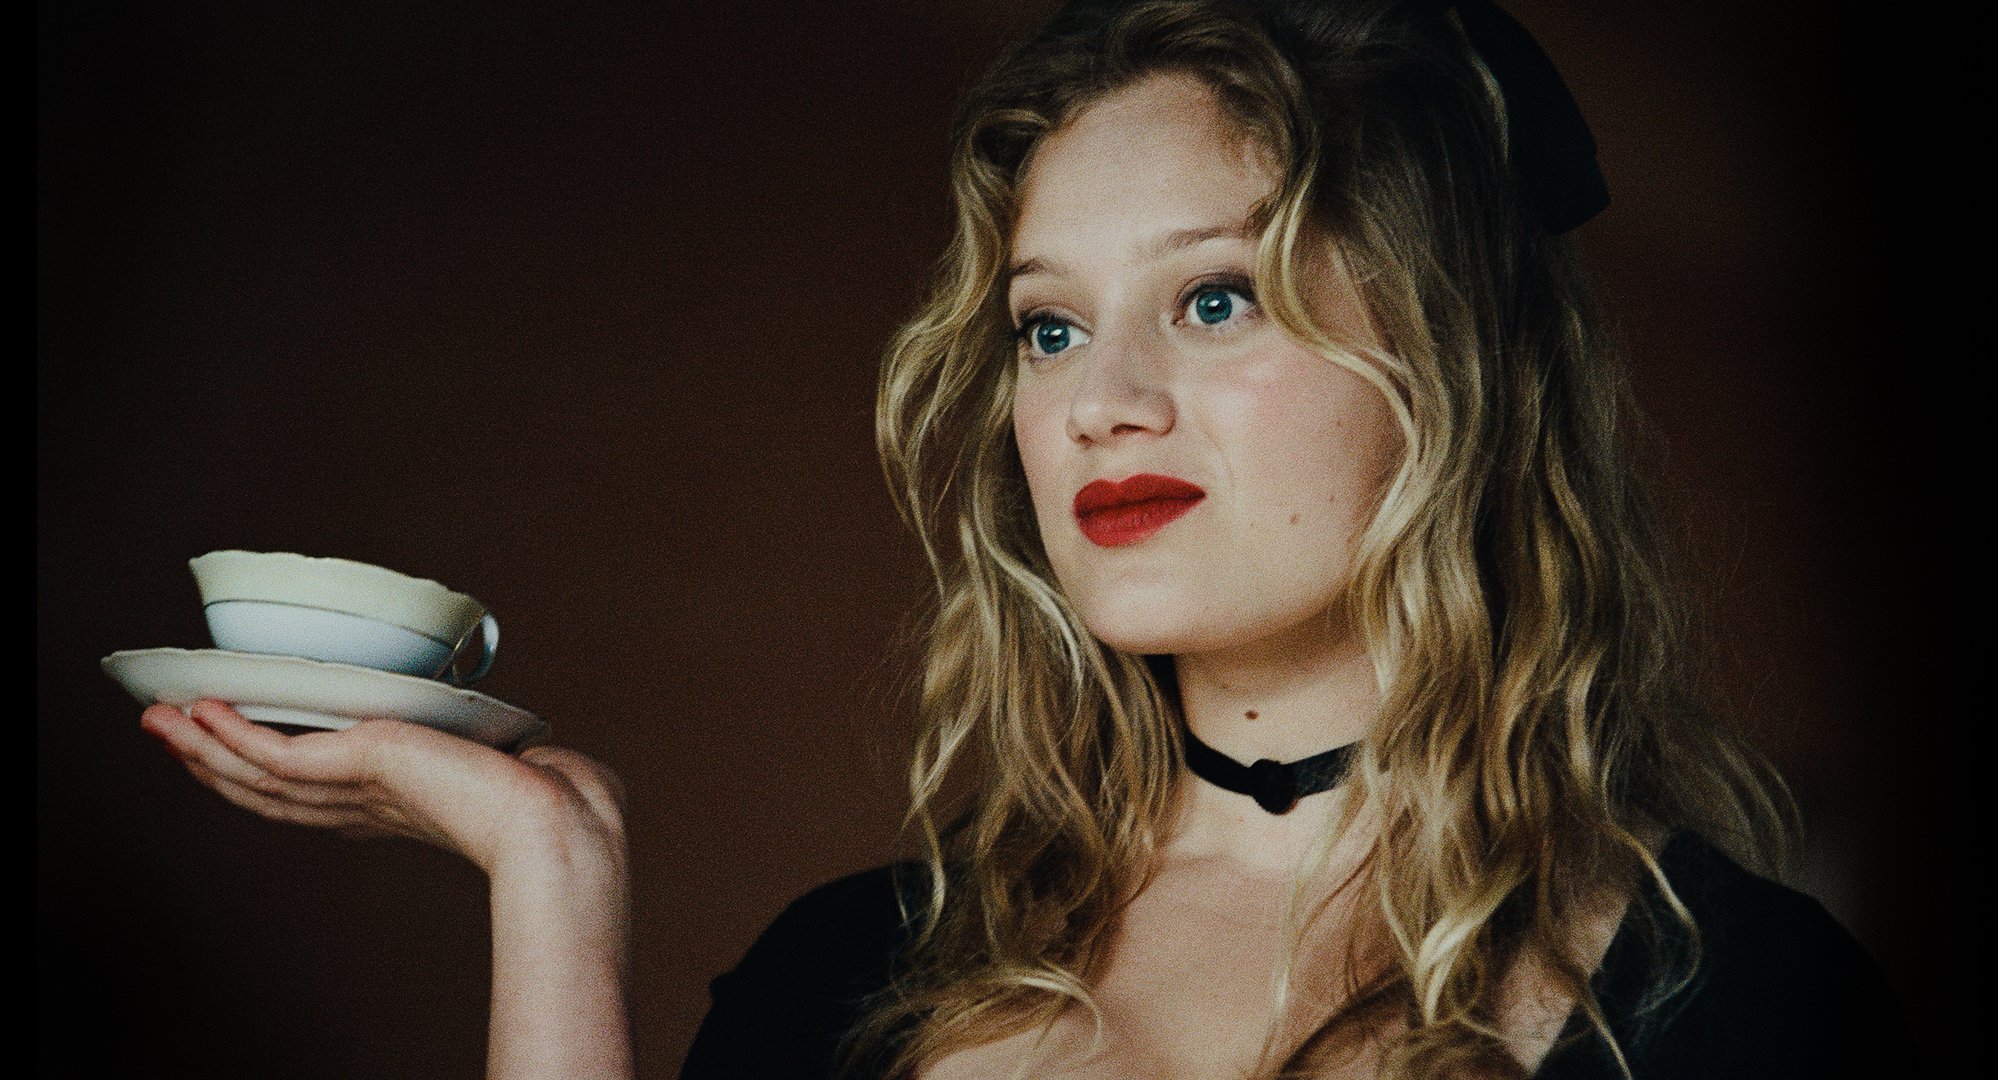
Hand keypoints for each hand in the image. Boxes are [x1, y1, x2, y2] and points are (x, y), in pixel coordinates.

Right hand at [140, 700, 625, 874]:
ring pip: (262, 774)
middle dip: (214, 760)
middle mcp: (374, 802)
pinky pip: (280, 755)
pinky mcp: (365, 765)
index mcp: (403, 803)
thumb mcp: (528, 774)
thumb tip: (546, 756)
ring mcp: (364, 788)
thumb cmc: (566, 805)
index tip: (226, 746)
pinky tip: (203, 714)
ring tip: (159, 720)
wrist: (562, 822)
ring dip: (204, 746)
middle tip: (164, 729)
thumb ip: (521, 764)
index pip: (317, 792)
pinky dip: (235, 736)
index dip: (263, 773)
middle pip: (272, 787)